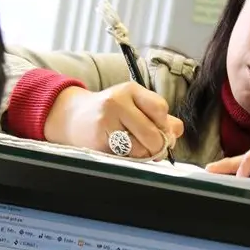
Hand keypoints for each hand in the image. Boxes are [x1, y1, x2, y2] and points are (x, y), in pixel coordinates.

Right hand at [44, 82, 183, 157]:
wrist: (73, 118)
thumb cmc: (110, 112)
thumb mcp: (133, 105)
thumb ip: (159, 116)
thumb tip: (176, 131)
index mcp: (130, 90)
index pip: (160, 108)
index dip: (165, 125)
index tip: (160, 131)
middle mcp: (117, 102)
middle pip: (153, 133)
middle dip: (158, 146)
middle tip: (153, 147)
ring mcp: (106, 121)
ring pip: (141, 148)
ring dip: (143, 154)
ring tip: (134, 148)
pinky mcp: (99, 141)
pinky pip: (127, 157)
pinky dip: (130, 159)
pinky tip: (122, 151)